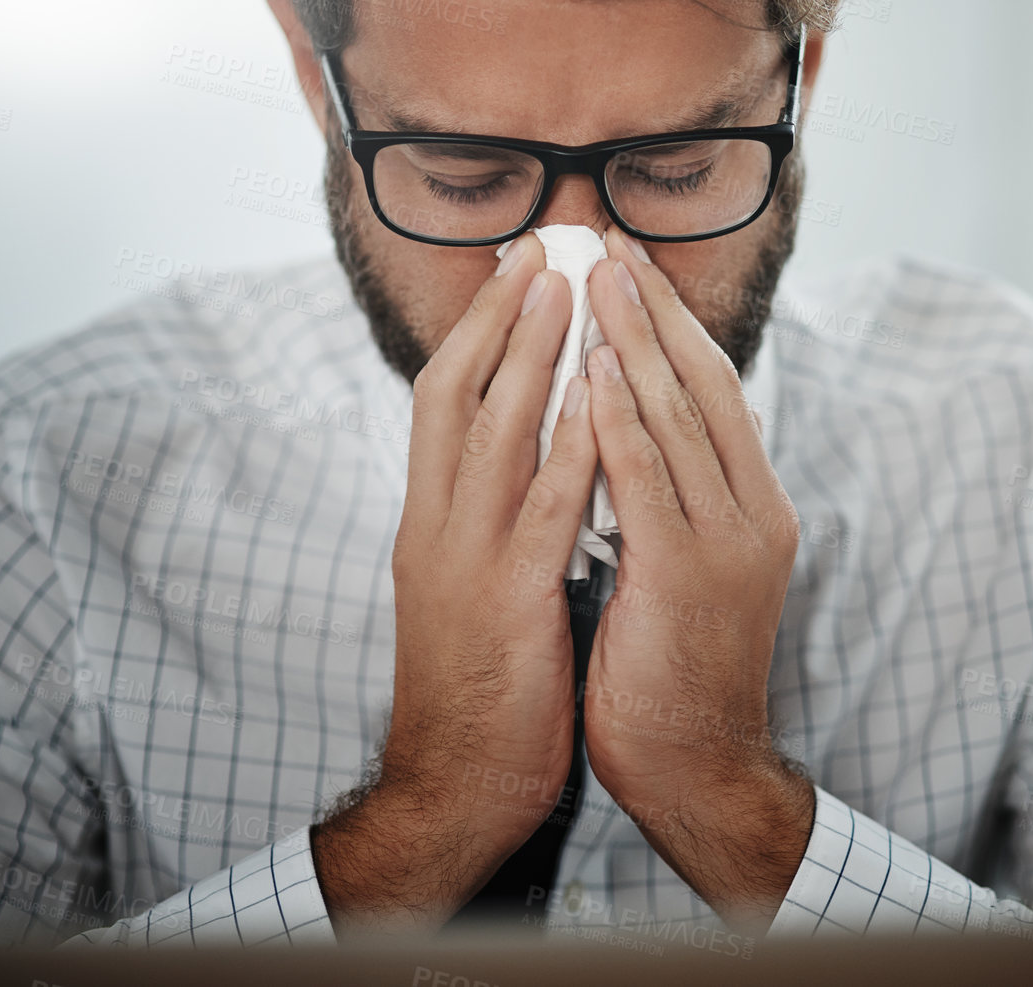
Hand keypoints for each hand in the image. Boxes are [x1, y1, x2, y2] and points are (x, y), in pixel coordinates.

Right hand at [311, 231, 597, 933]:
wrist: (451, 787)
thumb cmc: (476, 687)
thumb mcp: (471, 587)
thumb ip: (490, 521)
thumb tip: (526, 461)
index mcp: (429, 521)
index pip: (444, 401)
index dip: (480, 331)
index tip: (517, 270)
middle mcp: (435, 525)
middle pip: (455, 393)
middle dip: (499, 316)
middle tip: (542, 244)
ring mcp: (464, 561)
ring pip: (493, 433)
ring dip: (533, 355)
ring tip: (569, 288)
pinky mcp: (505, 602)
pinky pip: (542, 509)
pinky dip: (573, 446)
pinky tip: (603, 398)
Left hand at [581, 224, 813, 933]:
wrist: (700, 767)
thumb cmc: (681, 669)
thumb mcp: (687, 567)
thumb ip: (672, 499)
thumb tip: (632, 432)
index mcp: (755, 506)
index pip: (714, 393)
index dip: (672, 325)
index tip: (631, 270)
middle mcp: (753, 511)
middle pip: (702, 385)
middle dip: (652, 310)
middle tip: (609, 243)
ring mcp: (726, 540)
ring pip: (677, 416)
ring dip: (631, 341)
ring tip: (595, 278)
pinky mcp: (687, 573)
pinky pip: (646, 478)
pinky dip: (617, 418)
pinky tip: (590, 370)